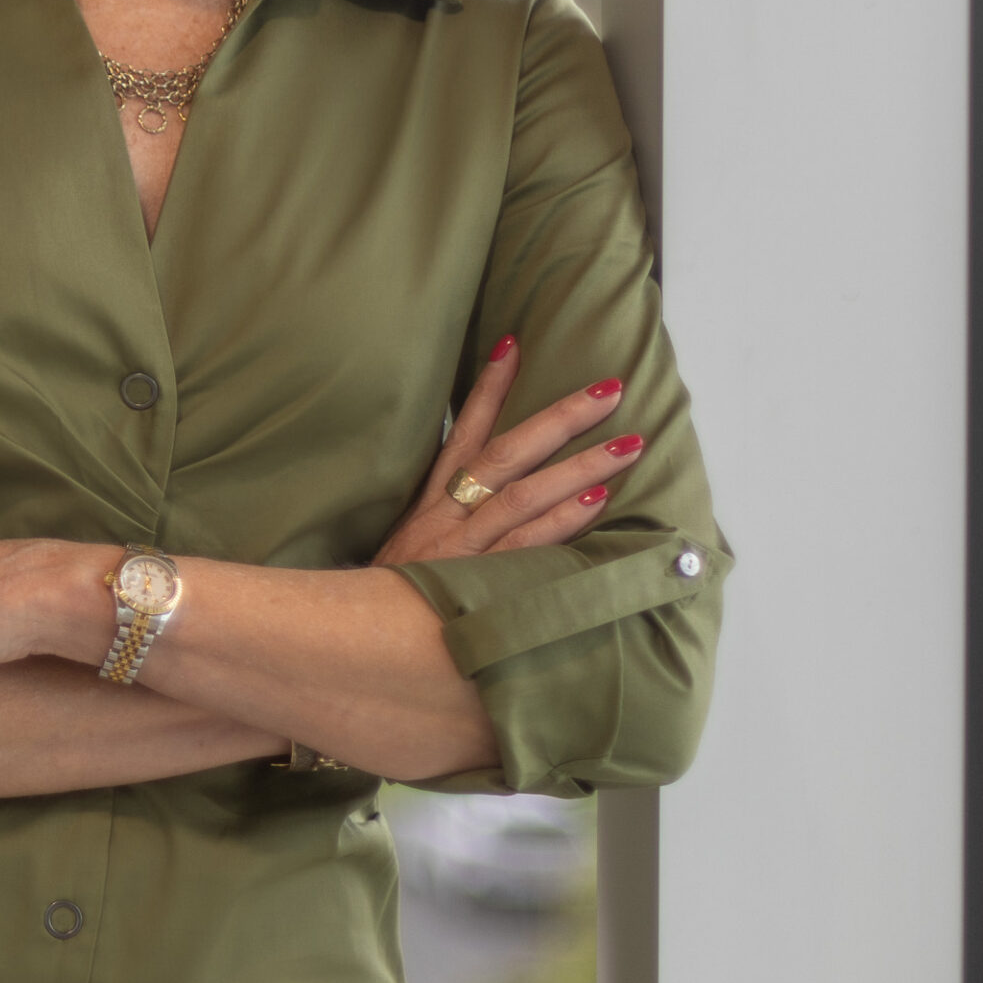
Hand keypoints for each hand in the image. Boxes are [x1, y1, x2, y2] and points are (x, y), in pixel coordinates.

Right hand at [374, 335, 644, 568]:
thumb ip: (444, 519)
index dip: (488, 388)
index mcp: (430, 502)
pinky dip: (560, 523)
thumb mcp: (407, 546)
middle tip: (608, 391)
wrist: (356, 637)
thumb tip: (481, 491)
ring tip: (626, 446)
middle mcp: (448, 516)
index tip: (514, 345)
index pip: (463, 432)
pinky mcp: (477, 582)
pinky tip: (597, 503)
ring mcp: (464, 547)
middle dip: (560, 418)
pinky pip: (526, 546)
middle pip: (507, 453)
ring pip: (525, 495)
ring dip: (579, 467)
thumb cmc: (391, 595)